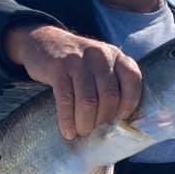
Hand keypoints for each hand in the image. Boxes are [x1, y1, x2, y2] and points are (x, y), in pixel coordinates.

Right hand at [4, 24, 141, 139]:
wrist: (42, 40)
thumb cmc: (76, 62)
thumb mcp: (100, 64)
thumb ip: (112, 83)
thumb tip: (118, 121)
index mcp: (115, 55)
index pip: (132, 80)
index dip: (130, 103)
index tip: (120, 119)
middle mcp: (100, 55)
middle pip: (109, 96)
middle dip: (103, 120)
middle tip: (96, 132)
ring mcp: (78, 61)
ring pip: (88, 101)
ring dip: (85, 123)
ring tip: (81, 133)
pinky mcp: (58, 68)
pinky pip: (66, 100)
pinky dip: (67, 120)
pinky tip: (68, 131)